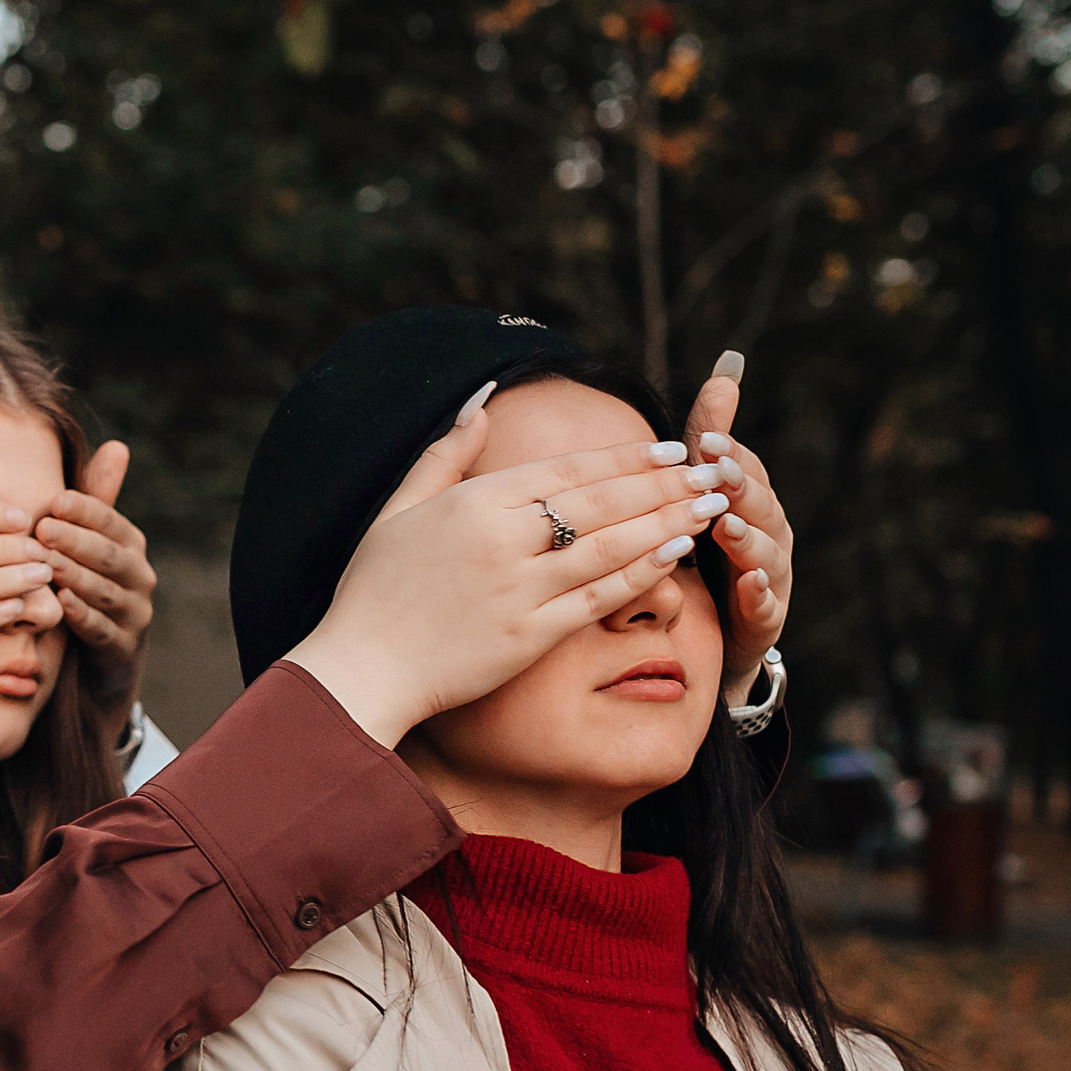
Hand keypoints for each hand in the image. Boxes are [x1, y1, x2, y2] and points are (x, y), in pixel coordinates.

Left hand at [38, 440, 155, 712]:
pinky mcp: (122, 649)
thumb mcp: (87, 547)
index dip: (85, 509)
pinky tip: (61, 605)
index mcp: (129, 545)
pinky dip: (83, 617)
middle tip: (43, 528)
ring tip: (47, 564)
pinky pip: (103, 631)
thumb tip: (117, 445)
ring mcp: (134, 614)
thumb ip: (96, 502)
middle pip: (110, 554)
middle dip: (77, 540)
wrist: (94, 665)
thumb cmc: (84, 590)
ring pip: (107, 591)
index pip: (110, 521)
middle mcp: (139, 576)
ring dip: (77, 576)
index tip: (53, 500)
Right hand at [285, 385, 727, 746]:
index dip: (625, 457)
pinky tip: (675, 553)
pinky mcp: (530, 635)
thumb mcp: (396, 510)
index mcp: (473, 503)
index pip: (567, 470)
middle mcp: (502, 539)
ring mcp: (519, 588)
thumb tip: (482, 400)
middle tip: (710, 471)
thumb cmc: (372, 591)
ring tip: (710, 504)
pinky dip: (641, 572)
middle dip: (663, 483)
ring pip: (611, 545)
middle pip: (601, 501)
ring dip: (668, 520)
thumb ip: (444, 454)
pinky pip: (599, 596)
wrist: (360, 669)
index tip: (670, 448)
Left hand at [684, 351, 792, 702]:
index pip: (742, 469)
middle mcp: (769, 532)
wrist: (721, 628)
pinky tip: (747, 586)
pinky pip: (765, 605)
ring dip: (747, 537)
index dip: (727, 454)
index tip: (705, 439)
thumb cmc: (713, 547)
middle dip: (739, 486)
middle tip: (715, 472)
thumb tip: (728, 363)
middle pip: (758, 504)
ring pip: (765, 551)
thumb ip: (714, 433)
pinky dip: (758, 595)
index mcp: (752, 501)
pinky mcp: (764, 617)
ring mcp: (770, 575)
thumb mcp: (705, 490)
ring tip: (726, 527)